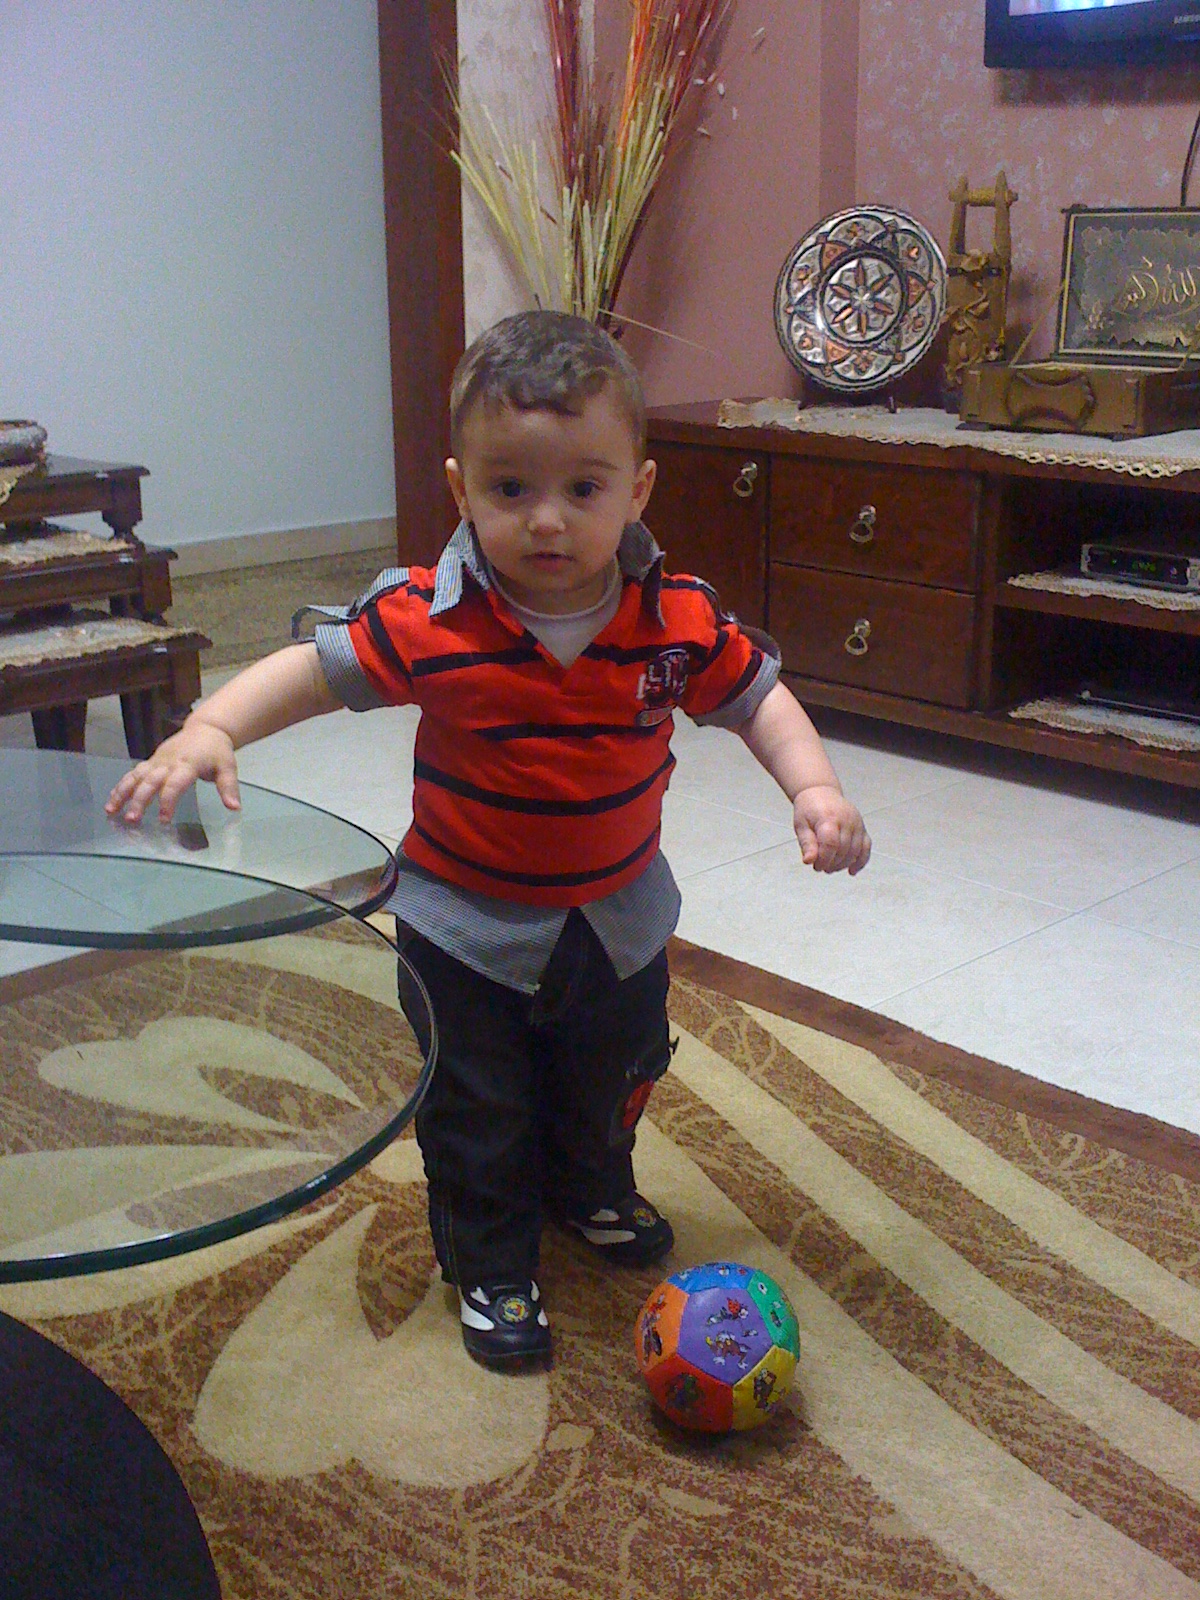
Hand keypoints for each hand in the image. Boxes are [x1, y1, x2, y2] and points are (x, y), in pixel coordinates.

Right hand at [105, 721, 239, 824]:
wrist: (205, 729)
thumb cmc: (217, 751)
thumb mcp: (227, 767)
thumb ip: (228, 788)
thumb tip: (234, 808)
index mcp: (187, 764)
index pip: (175, 784)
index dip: (168, 801)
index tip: (163, 820)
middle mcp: (168, 762)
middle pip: (150, 781)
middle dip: (139, 800)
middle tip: (131, 820)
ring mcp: (157, 761)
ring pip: (135, 776)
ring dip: (122, 793)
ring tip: (111, 811)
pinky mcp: (151, 761)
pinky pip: (133, 773)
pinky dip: (121, 786)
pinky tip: (112, 801)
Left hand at [793, 785, 870, 874]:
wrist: (821, 792)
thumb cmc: (809, 808)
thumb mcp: (801, 825)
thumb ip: (806, 843)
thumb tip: (809, 861)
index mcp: (829, 817)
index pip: (831, 844)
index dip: (824, 859)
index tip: (816, 865)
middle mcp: (847, 819)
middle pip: (844, 850)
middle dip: (832, 864)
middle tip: (821, 867)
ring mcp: (857, 823)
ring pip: (856, 851)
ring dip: (843, 864)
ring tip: (831, 867)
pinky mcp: (862, 827)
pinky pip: (866, 847)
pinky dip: (861, 860)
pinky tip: (852, 870)